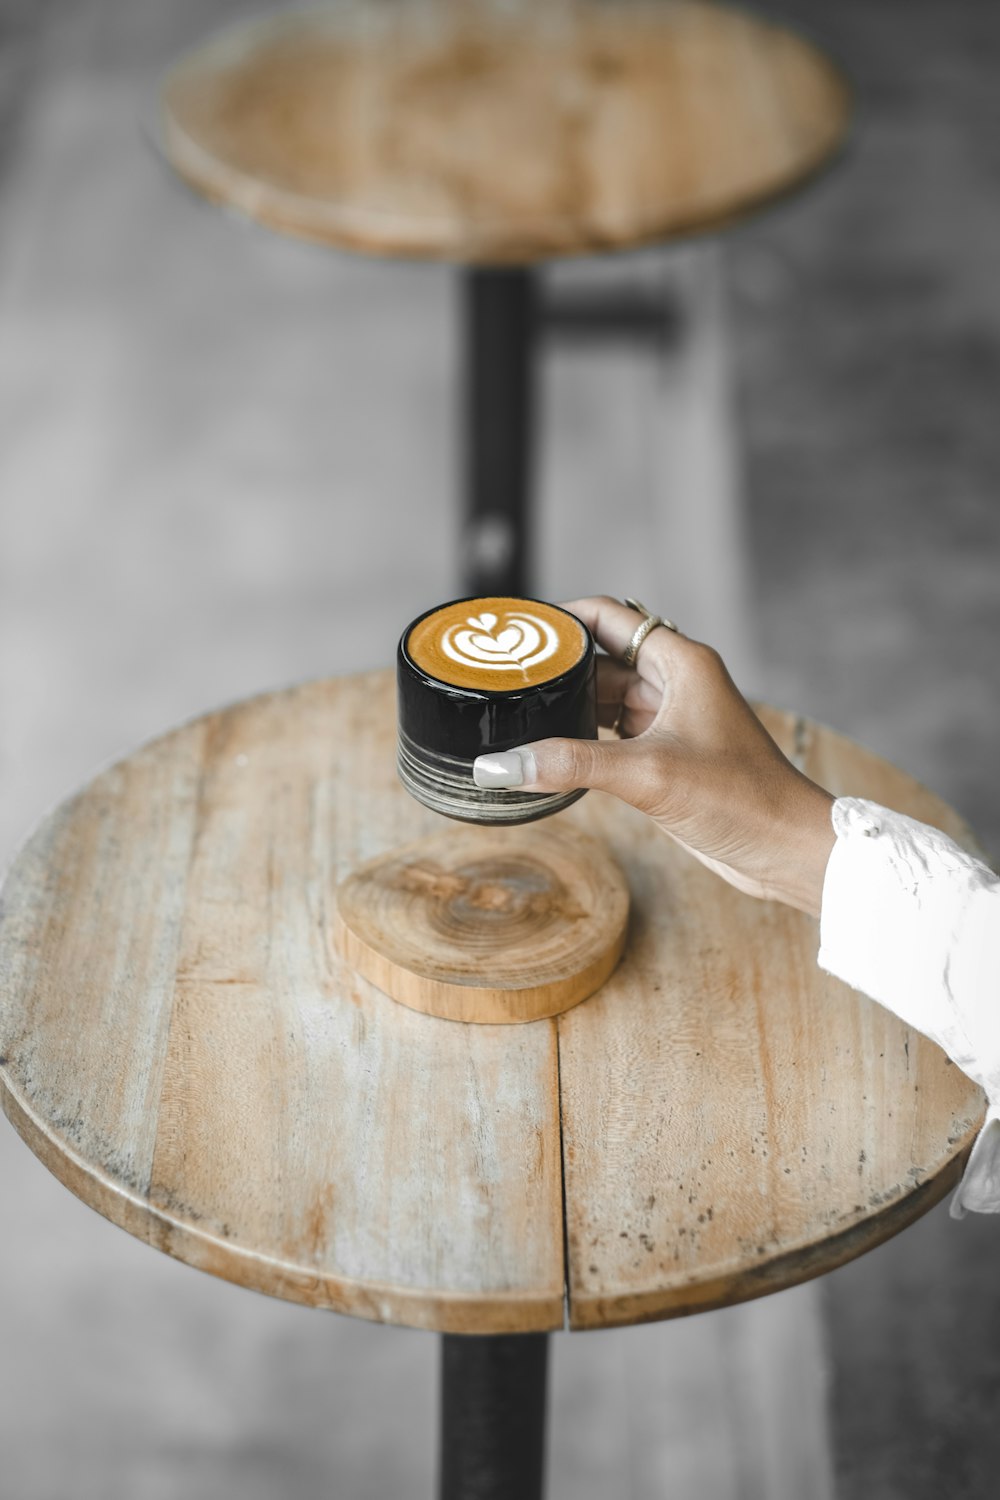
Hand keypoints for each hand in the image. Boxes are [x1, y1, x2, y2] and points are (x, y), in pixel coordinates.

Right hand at [473, 596, 835, 916]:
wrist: (786, 850)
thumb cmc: (742, 800)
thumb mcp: (647, 774)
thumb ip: (570, 764)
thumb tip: (499, 765)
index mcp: (681, 662)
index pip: (608, 617)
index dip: (561, 620)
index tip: (516, 630)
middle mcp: (675, 682)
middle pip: (600, 658)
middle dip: (555, 668)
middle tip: (500, 679)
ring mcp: (671, 720)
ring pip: (604, 698)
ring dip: (566, 706)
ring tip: (513, 712)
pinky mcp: (666, 756)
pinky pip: (612, 735)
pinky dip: (581, 740)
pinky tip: (549, 751)